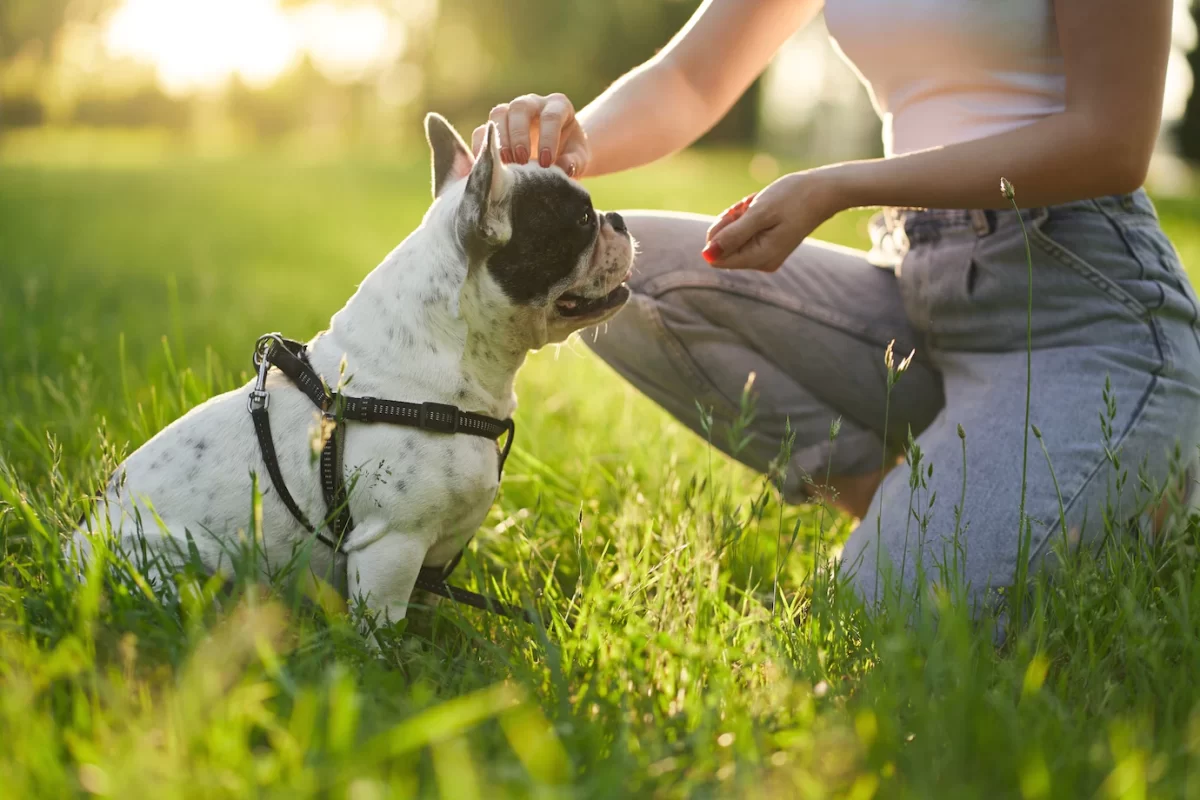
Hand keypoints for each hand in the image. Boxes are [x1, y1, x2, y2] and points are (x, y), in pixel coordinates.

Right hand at [472, 93, 590, 177]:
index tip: (546, 163)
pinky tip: (487, 166)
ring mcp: (511, 113)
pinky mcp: (495, 127)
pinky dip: (482, 147)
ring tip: (505, 164)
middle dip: (519, 135)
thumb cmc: (570, 154)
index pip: (551, 116)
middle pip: (520, 108)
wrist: (558, 156)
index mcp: (558, 106)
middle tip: (522, 161)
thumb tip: (564, 168)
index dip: (548, 138)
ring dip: (499, 140)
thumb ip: (574, 162)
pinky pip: (482, 131)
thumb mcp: (578, 159)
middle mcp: (533, 104)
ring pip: (498, 114)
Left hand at [702, 170, 843, 271]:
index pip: (716, 257)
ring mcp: (766, 255)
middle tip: (751, 206)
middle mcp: (762, 262)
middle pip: (724, 247)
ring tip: (759, 204)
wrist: (824, 191)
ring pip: (734, 237)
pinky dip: (748, 217)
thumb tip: (707, 254)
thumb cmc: (793, 197)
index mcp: (759, 258)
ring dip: (740, 216)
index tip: (738, 214)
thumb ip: (732, 235)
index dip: (719, 232)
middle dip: (731, 222)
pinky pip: (746, 233)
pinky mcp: (769, 246)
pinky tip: (762, 206)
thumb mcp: (758, 213)